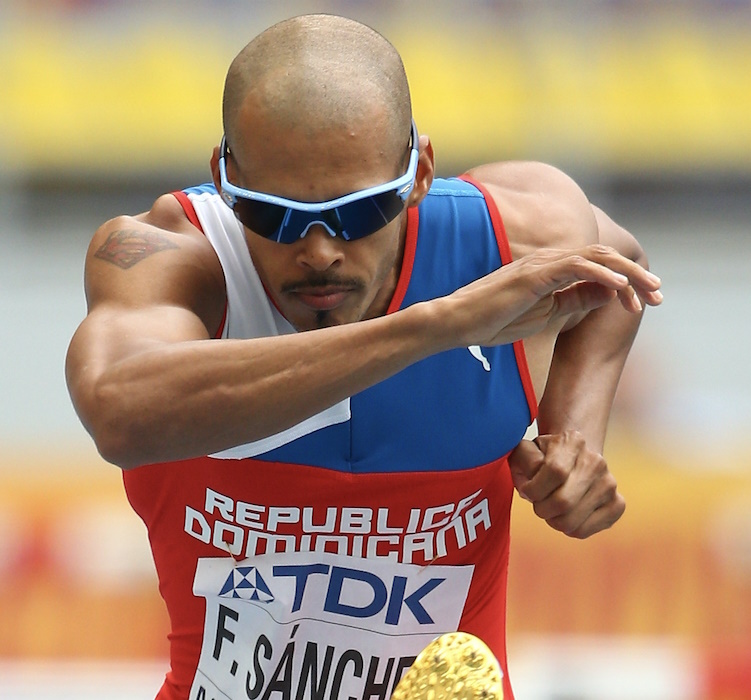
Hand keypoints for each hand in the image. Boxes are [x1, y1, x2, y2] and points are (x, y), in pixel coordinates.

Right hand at [442, 244, 662, 348]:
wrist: (457, 323)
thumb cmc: (493, 320)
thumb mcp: (546, 314)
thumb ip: (576, 300)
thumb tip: (612, 291)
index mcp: (552, 270)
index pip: (598, 267)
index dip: (627, 282)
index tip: (645, 303)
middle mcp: (550, 260)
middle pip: (604, 258)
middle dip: (637, 275)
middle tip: (660, 296)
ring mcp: (542, 264)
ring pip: (597, 258)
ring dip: (628, 274)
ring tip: (649, 292)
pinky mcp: (535, 274)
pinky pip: (578, 267)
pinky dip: (603, 275)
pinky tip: (622, 287)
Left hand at [508, 431, 624, 537]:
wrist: (573, 459)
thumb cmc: (542, 458)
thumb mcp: (525, 450)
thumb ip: (523, 458)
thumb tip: (534, 475)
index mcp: (573, 441)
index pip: (555, 471)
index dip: (534, 488)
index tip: (527, 489)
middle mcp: (596, 461)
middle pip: (563, 501)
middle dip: (541, 508)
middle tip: (538, 502)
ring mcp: (609, 484)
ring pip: (571, 521)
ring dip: (552, 520)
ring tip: (552, 507)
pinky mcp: (617, 505)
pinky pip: (583, 531)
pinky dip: (567, 528)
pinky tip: (567, 514)